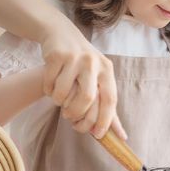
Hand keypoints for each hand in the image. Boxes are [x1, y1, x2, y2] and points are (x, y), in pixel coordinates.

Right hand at [39, 16, 124, 138]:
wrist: (61, 34)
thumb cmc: (83, 63)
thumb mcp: (99, 78)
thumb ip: (108, 106)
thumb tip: (121, 136)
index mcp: (106, 70)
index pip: (110, 100)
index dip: (104, 120)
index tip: (97, 135)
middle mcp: (93, 62)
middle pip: (86, 98)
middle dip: (76, 113)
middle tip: (69, 117)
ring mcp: (74, 58)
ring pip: (63, 93)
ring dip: (58, 102)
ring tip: (59, 99)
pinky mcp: (56, 56)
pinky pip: (49, 84)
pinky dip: (48, 91)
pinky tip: (50, 86)